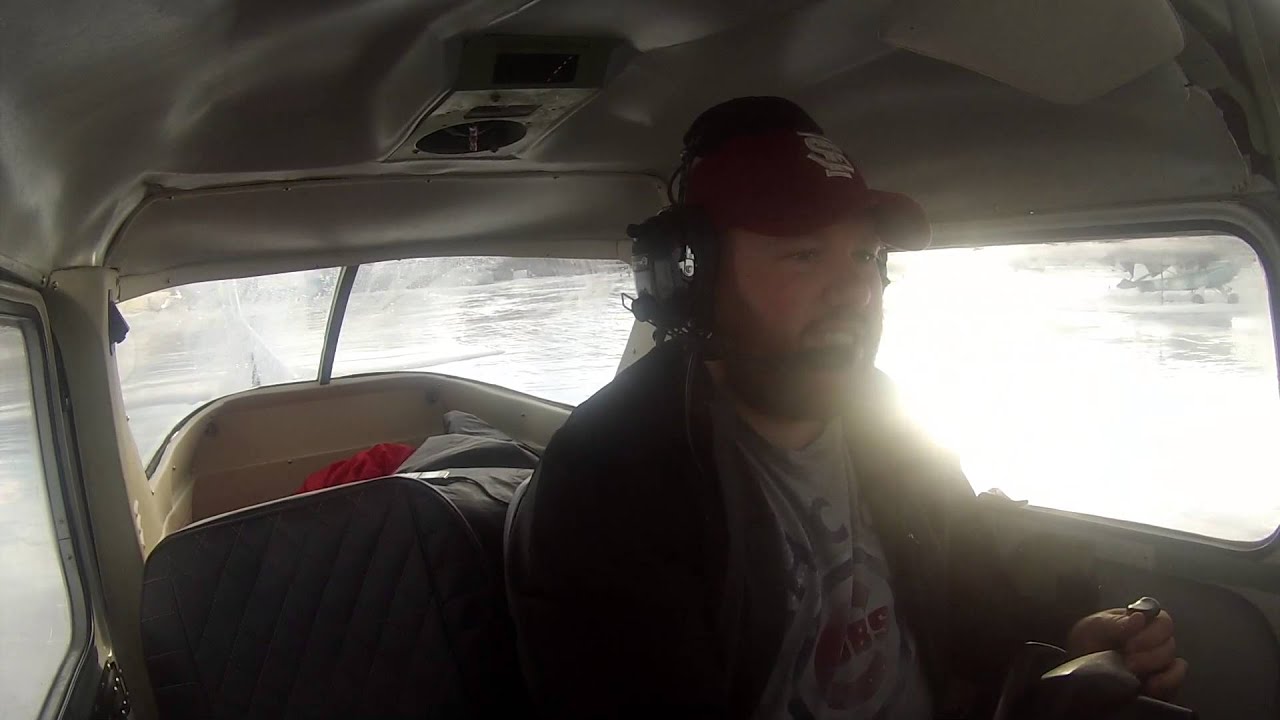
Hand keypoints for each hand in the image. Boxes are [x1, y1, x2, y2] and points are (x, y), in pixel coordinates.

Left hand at [1065, 608, 1187, 698]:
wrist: (1080, 673)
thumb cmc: (1087, 644)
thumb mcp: (1093, 628)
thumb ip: (1115, 622)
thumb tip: (1139, 617)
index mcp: (1140, 621)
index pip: (1162, 619)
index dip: (1151, 631)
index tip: (1129, 643)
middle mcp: (1154, 639)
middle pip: (1169, 640)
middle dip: (1148, 651)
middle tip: (1127, 659)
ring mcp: (1160, 661)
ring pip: (1174, 660)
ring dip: (1152, 665)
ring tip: (1130, 671)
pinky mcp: (1163, 683)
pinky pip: (1177, 679)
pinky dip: (1168, 682)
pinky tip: (1149, 685)